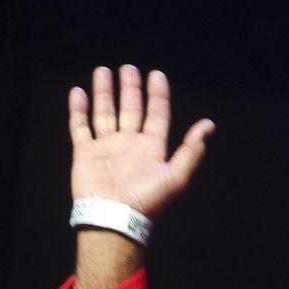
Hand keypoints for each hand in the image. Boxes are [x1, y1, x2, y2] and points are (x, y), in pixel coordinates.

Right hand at [69, 65, 213, 218]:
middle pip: (131, 109)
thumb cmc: (146, 200)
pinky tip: (79, 92)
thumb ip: (191, 150)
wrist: (113, 219)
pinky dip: (78, 110)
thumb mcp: (176, 176)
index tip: (156, 75)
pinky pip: (80, 127)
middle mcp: (129, 145)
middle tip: (129, 68)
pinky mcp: (86, 154)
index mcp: (151, 149)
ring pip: (105, 114)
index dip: (158, 95)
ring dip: (105, 93)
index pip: (156, 115)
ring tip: (103, 71)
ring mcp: (106, 148)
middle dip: (130, 88)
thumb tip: (210, 125)